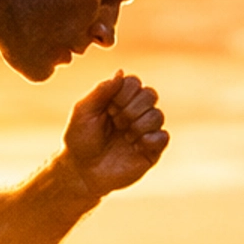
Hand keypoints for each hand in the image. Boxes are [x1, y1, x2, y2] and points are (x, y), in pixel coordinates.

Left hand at [63, 71, 167, 197]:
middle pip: (150, 94)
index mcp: (119, 100)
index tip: (108, 108)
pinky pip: (163, 137)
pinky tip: (134, 146)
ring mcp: (144, 131)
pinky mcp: (152, 150)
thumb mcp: (83, 111)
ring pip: (157, 115)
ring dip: (138, 125)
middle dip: (131, 108)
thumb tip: (121, 72)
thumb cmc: (79, 140)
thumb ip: (101, 90)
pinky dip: (149, 139)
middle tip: (116, 122)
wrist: (81, 171)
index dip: (124, 93)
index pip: (135, 83)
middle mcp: (135, 113)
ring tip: (124, 137)